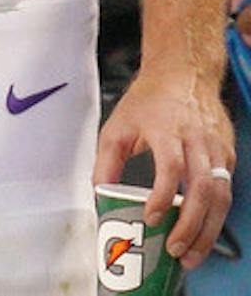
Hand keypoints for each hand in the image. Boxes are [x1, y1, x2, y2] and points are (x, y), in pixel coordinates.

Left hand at [95, 62, 234, 266]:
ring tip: (191, 254)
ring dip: (207, 230)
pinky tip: (201, 232)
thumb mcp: (117, 125)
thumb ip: (106, 161)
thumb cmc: (148, 101)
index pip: (171, 166)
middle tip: (175, 250)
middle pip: (202, 188)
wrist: (183, 74)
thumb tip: (100, 194)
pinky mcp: (229, 156)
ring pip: (221, 195)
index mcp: (166, 129)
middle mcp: (197, 139)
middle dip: (190, 225)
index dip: (162, 195)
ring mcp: (217, 148)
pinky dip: (215, 216)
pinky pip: (226, 191)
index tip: (151, 218)